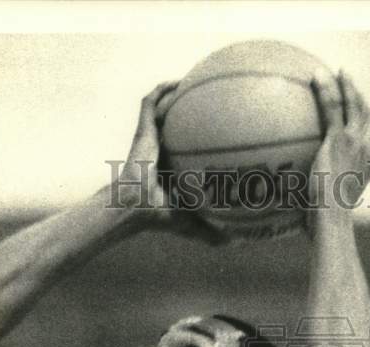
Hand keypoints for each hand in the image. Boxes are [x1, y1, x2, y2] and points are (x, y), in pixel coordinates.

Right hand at [120, 82, 229, 244]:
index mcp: (175, 168)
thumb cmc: (159, 215)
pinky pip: (149, 103)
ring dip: (176, 94)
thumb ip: (210, 232)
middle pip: (179, 125)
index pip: (191, 150)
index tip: (225, 131)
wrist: (135, 206)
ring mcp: (151, 139)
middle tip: (217, 101)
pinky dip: (161, 91)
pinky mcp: (142, 130)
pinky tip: (178, 81)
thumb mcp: (191, 223)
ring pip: (163, 109)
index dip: (205, 140)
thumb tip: (234, 244)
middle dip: (194, 112)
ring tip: (196, 80)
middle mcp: (164, 150)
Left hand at [308, 69, 369, 213]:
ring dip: (348, 86)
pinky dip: (326, 88)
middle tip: (350, 82)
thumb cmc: (332, 217)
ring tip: (339, 73)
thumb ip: (339, 192)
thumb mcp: (343, 203)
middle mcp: (369, 149)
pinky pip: (333, 106)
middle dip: (361, 97)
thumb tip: (326, 195)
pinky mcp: (339, 138)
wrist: (333, 216)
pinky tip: (317, 75)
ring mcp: (355, 141)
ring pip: (355, 105)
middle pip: (368, 116)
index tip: (364, 115)